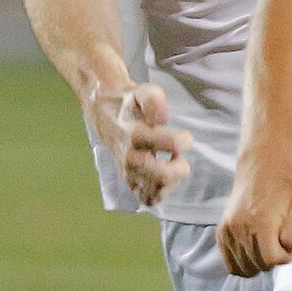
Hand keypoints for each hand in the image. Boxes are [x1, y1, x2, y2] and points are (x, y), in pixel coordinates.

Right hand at [92, 83, 191, 206]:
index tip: (184, 137)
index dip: (184, 141)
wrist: (107, 116)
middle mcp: (130, 158)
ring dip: (171, 180)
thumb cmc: (130, 104)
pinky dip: (161, 191)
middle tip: (177, 156)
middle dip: (180, 167)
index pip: (171, 144)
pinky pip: (149, 198)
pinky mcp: (129, 183)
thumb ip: (154, 100)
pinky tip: (163, 177)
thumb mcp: (142, 92)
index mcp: (135, 134)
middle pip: (164, 175)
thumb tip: (164, 118)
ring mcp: (128, 173)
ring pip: (158, 191)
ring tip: (168, 165)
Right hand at [218, 155, 291, 276]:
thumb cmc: (284, 187)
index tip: (290, 244)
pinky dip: (243, 262)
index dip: (286, 256)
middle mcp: (240, 228)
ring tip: (267, 246)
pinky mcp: (221, 232)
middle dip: (273, 260)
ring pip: (243, 267)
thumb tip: (287, 251)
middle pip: (259, 265)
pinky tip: (254, 250)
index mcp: (262, 222)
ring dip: (258, 263)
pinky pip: (229, 262)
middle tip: (280, 243)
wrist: (261, 167)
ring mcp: (228, 230)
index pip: (273, 260)